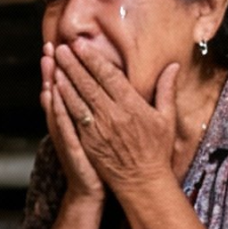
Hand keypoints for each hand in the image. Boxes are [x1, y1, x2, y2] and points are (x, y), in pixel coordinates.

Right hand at [40, 41, 103, 205]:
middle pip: (60, 91)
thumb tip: (110, 90)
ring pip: (57, 104)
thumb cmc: (101, 163)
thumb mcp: (101, 133)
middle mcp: (68, 124)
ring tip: (47, 62)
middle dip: (55, 68)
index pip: (71, 88)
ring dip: (50, 82)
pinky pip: (60, 124)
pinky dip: (55, 108)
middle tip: (49, 46)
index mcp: (79, 118)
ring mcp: (66, 134)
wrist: (91, 191)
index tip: (66, 45)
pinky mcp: (69, 146)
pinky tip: (51, 94)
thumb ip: (102, 110)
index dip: (68, 67)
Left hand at [53, 40, 177, 195]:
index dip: (93, 59)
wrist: (142, 183)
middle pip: (89, 85)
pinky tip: (54, 92)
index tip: (81, 45)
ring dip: (65, 81)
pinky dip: (63, 104)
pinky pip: (73, 119)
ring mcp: (98, 130)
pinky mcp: (88, 143)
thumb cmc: (157, 151)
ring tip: (54, 64)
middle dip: (74, 65)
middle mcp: (113, 116)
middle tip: (62, 48)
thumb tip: (172, 65)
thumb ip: (166, 91)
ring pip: (77, 100)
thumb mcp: (167, 119)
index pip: (108, 77)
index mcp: (132, 106)